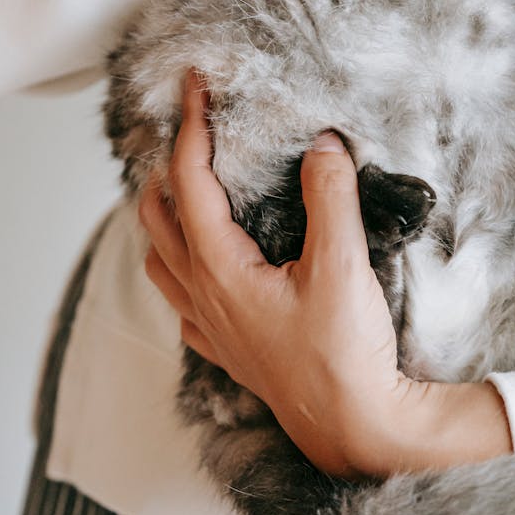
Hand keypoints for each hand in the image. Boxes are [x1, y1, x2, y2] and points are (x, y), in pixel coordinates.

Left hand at [139, 75, 512, 477]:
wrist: (356, 428)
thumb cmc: (344, 355)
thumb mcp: (342, 266)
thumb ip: (329, 197)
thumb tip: (321, 146)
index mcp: (219, 270)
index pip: (188, 181)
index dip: (189, 127)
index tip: (192, 86)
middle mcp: (202, 297)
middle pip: (157, 216)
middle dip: (166, 167)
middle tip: (189, 131)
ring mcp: (209, 327)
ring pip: (161, 259)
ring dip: (164, 217)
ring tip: (185, 188)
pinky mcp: (227, 349)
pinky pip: (181, 301)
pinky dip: (179, 269)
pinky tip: (202, 265)